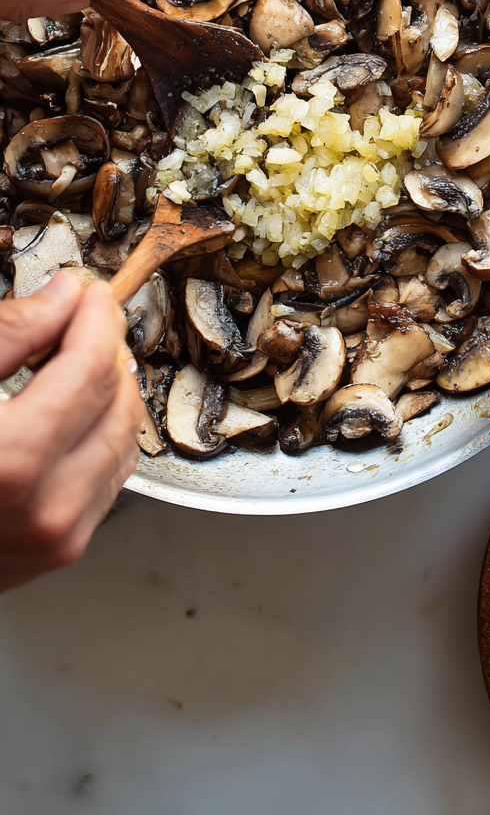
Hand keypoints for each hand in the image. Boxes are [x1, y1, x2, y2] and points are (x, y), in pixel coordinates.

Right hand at [0, 273, 142, 593]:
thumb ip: (6, 336)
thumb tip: (58, 300)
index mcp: (8, 461)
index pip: (90, 369)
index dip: (97, 319)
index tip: (88, 294)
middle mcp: (40, 507)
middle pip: (116, 401)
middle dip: (107, 349)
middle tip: (82, 320)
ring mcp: (55, 536)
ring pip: (124, 439)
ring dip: (110, 391)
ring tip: (76, 362)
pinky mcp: (60, 550)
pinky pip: (111, 477)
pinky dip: (103, 434)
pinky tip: (72, 412)